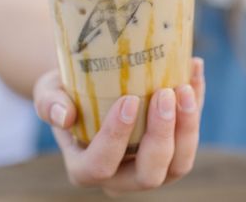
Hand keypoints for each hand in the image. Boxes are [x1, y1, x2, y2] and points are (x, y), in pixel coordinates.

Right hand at [33, 58, 204, 195]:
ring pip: (179, 163)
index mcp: (87, 167)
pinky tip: (195, 68)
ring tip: (185, 85)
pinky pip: (190, 134)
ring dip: (188, 125)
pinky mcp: (173, 148)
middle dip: (161, 135)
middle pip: (149, 174)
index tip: (129, 100)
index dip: (117, 138)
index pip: (101, 166)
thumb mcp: (48, 91)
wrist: (88, 83)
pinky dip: (197, 103)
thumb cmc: (65, 90)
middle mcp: (122, 176)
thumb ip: (50, 103)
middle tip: (165, 93)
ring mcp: (151, 166)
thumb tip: (65, 115)